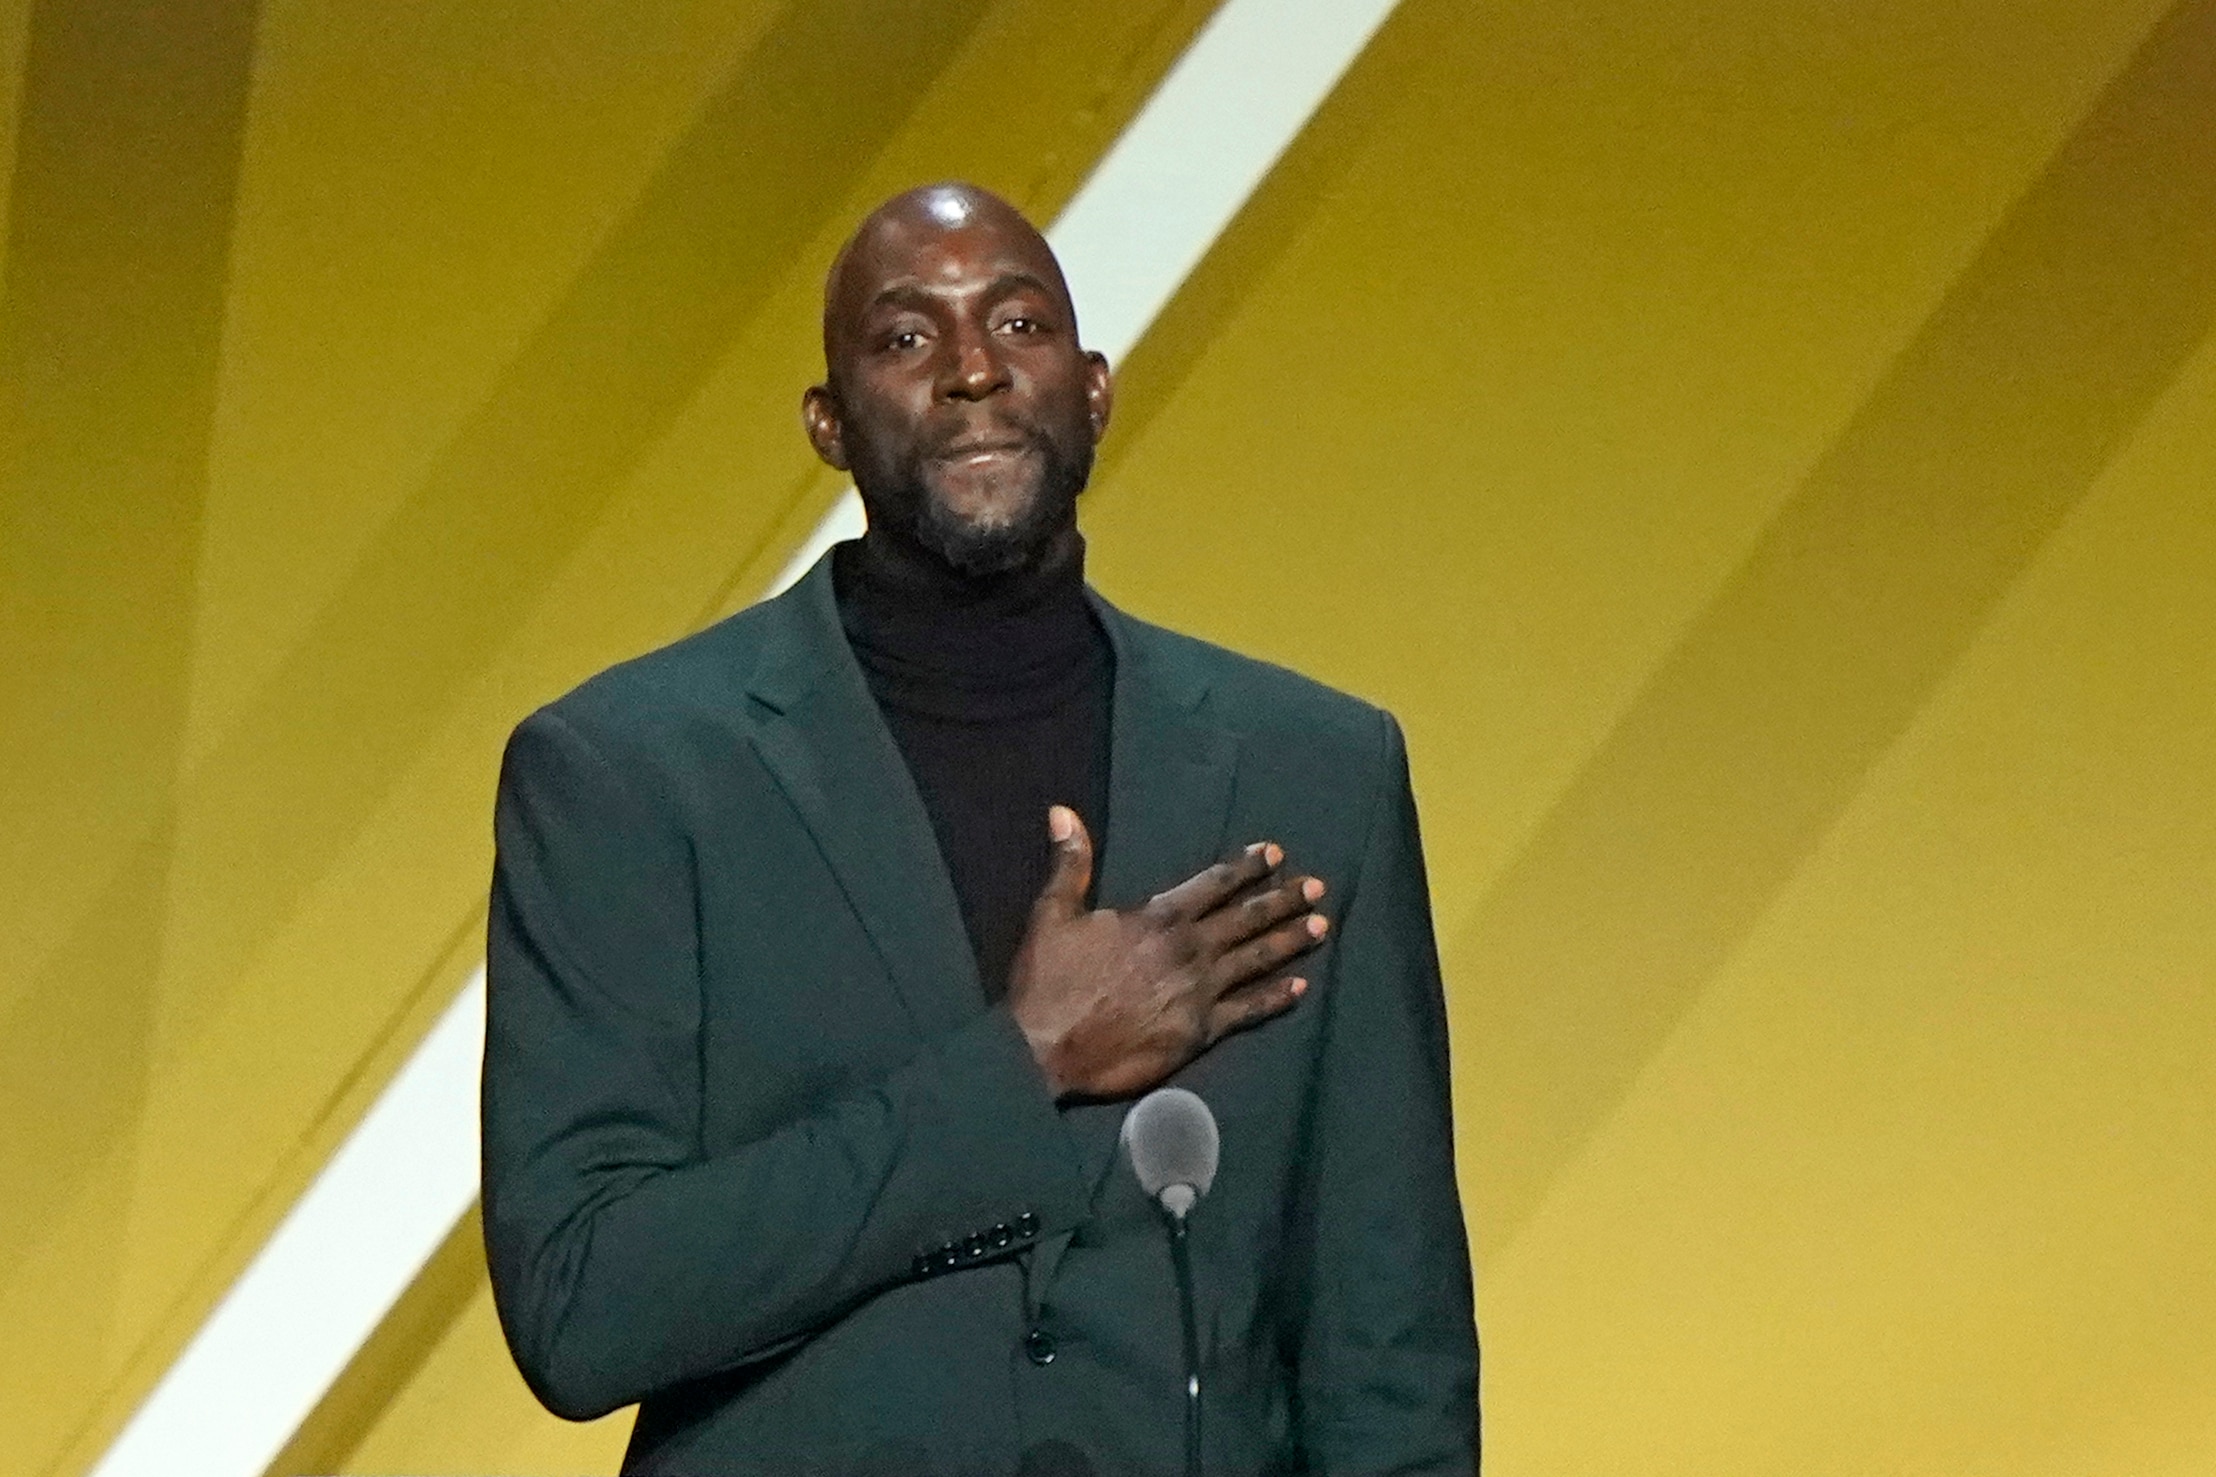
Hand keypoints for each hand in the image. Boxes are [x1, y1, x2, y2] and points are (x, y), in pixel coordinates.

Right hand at [1007, 805, 1327, 1100]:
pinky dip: (1276, 998)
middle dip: (1283, 899)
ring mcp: (1199, 992)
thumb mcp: (1052, 913)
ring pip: (1257, 960)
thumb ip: (1070, 863)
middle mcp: (1189, 950)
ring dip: (1290, 941)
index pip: (1214, 884)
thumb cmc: (1047, 981)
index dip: (1247, 867)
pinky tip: (1300, 987)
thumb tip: (1063, 811)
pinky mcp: (1199, 1032)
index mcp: (1158, 918)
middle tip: (1317, 887)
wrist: (1045, 1048)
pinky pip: (1248, 1011)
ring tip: (1321, 926)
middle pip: (1247, 918)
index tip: (1275, 853)